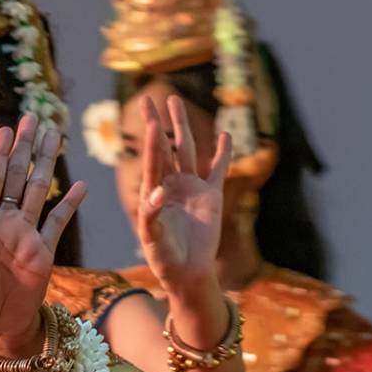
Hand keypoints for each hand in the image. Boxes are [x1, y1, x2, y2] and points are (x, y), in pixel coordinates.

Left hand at [0, 114, 85, 357]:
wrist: (0, 330)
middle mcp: (2, 225)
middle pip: (14, 177)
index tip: (3, 129)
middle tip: (31, 117)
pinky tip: (79, 184)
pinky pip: (58, 222)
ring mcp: (24, 236)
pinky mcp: (44, 251)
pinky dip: (68, 203)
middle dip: (22, 148)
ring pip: (36, 191)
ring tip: (53, 134)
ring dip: (44, 163)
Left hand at [134, 95, 231, 293]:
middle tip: (147, 99)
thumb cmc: (164, 258)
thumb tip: (158, 192)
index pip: (152, 160)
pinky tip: (224, 134)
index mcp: (153, 192)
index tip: (147, 120)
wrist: (187, 272)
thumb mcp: (153, 238)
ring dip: (182, 126)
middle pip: (163, 146)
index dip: (150, 140)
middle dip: (156, 123)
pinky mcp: (211, 195)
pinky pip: (218, 169)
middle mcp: (170, 184)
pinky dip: (223, 152)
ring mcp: (191, 187)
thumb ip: (152, 214)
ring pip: (187, 149)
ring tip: (175, 102)